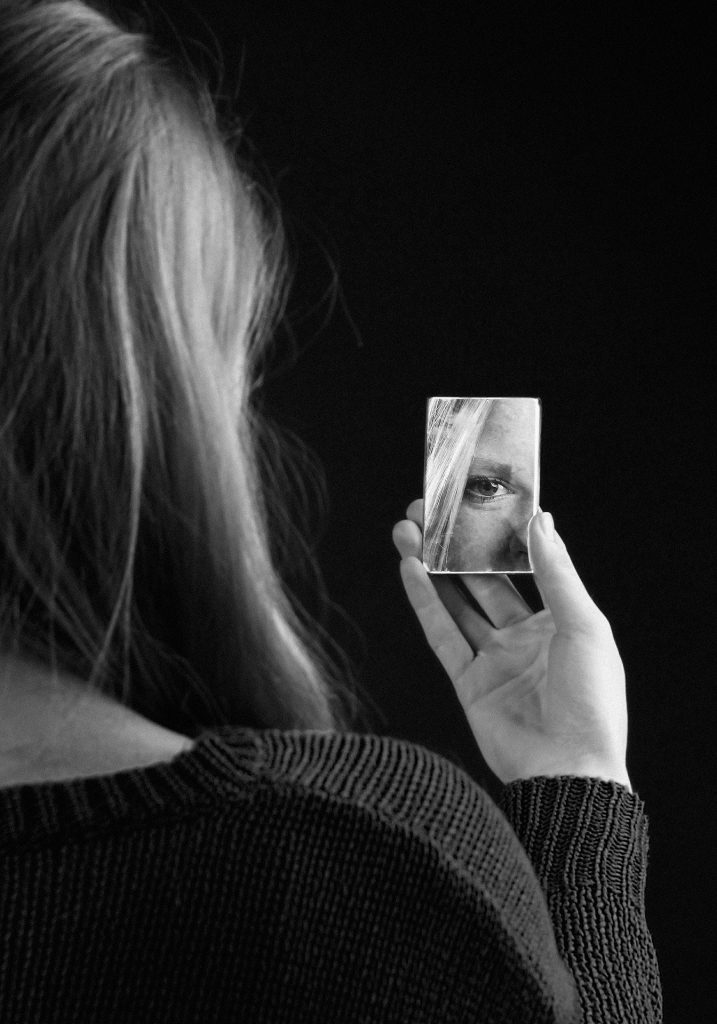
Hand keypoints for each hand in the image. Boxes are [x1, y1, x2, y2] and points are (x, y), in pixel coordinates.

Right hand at [392, 500, 631, 789]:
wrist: (568, 771)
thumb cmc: (591, 701)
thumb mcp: (583, 625)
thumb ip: (557, 574)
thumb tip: (542, 520)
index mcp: (559, 621)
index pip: (525, 567)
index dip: (499, 536)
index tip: (476, 502)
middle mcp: (523, 637)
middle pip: (481, 581)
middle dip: (455, 548)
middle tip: (429, 512)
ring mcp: (493, 659)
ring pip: (456, 603)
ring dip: (432, 567)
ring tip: (409, 531)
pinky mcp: (468, 682)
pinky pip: (442, 635)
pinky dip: (425, 602)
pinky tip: (410, 569)